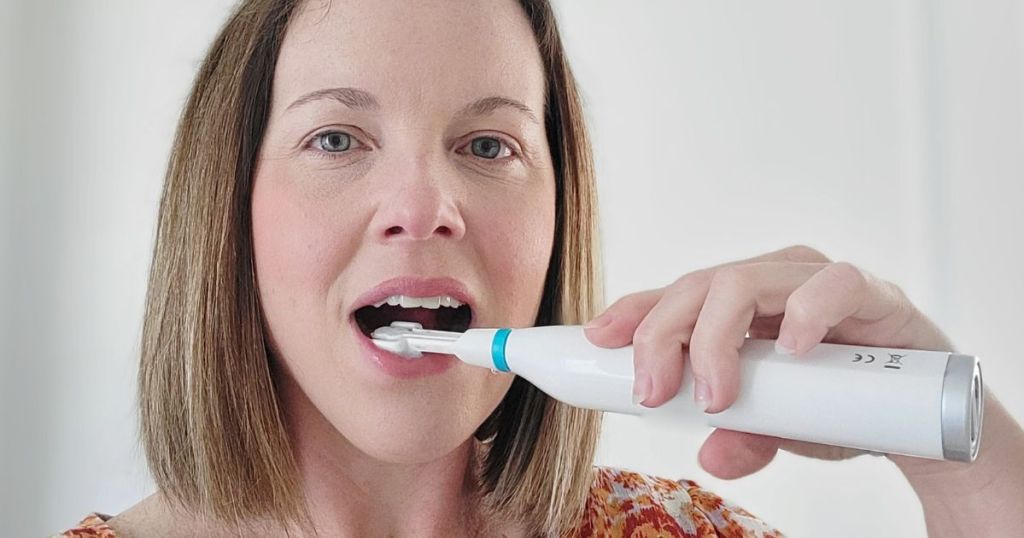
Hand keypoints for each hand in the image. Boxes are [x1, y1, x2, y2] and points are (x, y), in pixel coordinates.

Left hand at [583, 245, 955, 478]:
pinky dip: (807, 313)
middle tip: (655, 395)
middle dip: (664, 337)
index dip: (633, 312)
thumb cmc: (838, 407)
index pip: (675, 296)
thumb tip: (709, 457)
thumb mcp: (778, 430)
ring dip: (718, 338)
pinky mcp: (869, 293)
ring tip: (717, 395)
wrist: (920, 419)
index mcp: (739, 306)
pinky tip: (792, 348)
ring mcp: (816, 281)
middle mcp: (770, 281)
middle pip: (698, 286)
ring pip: (746, 280)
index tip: (597, 340)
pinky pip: (833, 284)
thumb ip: (743, 435)